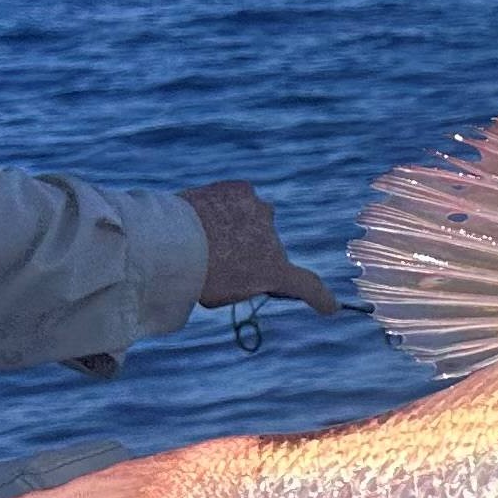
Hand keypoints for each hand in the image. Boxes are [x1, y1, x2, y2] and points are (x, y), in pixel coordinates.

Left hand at [180, 181, 336, 313]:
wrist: (167, 241)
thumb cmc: (190, 276)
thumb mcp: (221, 294)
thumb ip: (242, 283)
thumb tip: (246, 268)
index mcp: (274, 271)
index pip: (308, 287)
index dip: (321, 298)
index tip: (330, 307)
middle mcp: (275, 238)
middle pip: (269, 247)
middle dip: (253, 252)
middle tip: (220, 259)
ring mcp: (260, 210)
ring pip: (255, 218)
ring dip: (241, 225)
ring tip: (205, 234)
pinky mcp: (241, 189)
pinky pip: (239, 196)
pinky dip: (228, 203)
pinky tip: (206, 211)